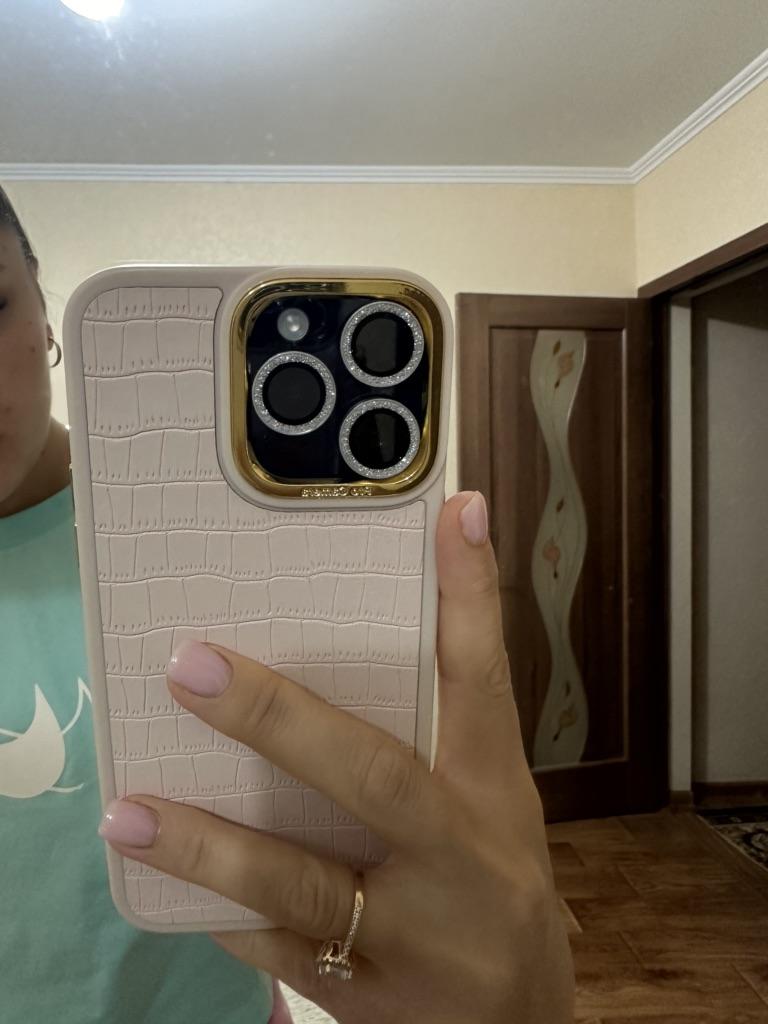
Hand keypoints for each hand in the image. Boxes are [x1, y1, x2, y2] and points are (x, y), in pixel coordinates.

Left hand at [99, 492, 574, 1023]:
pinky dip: (225, 914)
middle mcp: (459, 852)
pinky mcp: (372, 998)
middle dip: (278, 719)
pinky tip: (166, 885)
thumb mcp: (487, 807)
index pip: (483, 677)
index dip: (470, 593)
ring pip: (304, 880)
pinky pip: (282, 953)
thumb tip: (333, 654)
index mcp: (493, 789)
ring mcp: (415, 932)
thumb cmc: (494, 886)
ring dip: (212, 846)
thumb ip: (429, 739)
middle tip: (191, 665)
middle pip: (372, 773)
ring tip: (130, 813)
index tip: (453, 509)